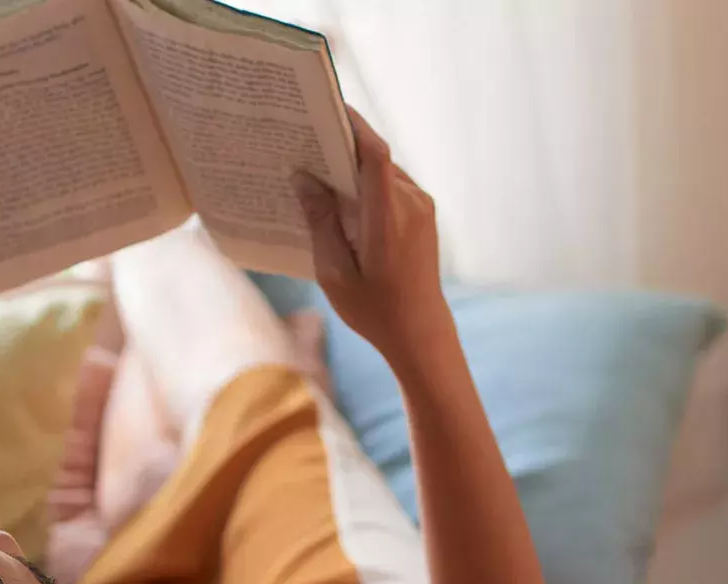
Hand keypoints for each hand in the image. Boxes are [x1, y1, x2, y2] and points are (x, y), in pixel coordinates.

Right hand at [293, 109, 451, 358]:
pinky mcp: (424, 214)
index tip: (325, 107)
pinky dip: (367, 184)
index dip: (352, 125)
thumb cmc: (374, 309)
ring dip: (353, 167)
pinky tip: (342, 195)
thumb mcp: (334, 271)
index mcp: (388, 218)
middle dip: (341, 145)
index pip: (374, 154)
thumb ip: (320, 220)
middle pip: (375, 158)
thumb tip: (304, 176)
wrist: (420, 333)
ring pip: (382, 171)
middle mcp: (411, 204)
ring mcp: (422, 207)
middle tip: (305, 137)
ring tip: (317, 167)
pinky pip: (391, 186)